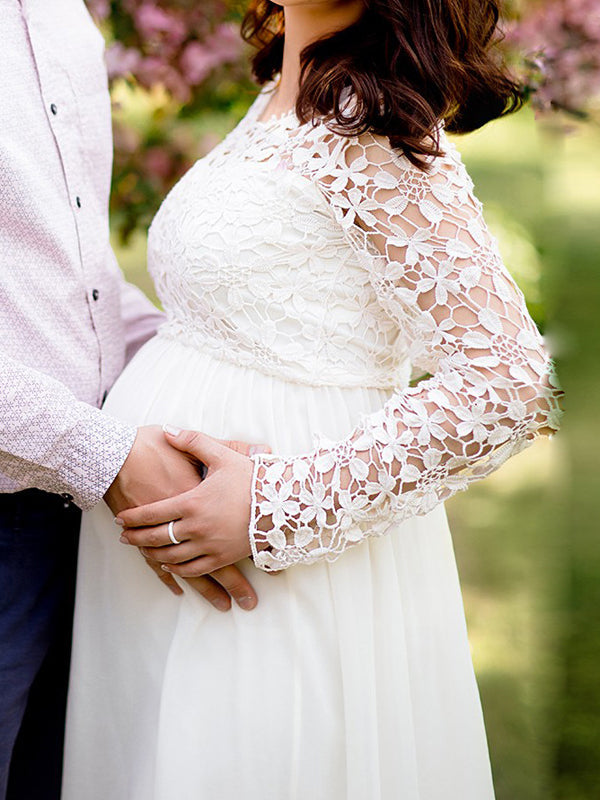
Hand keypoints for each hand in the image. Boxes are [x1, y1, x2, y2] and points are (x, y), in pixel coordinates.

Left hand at [116, 427, 261, 578]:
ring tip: (142, 550)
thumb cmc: (252, 478)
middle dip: (136, 538)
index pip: (153, 513)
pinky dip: (176, 568)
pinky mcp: (223, 557)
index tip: (120, 518)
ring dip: (153, 554)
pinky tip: (169, 564)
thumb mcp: (222, 455)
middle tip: (123, 537)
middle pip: (157, 538)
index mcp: (193, 502)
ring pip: (172, 556)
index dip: (133, 517)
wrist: (285, 502)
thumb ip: (193, 441)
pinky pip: (193, 568)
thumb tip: (168, 429)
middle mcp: (198, 527)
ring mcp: (210, 545)